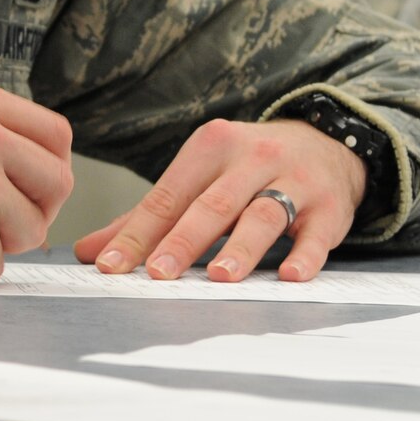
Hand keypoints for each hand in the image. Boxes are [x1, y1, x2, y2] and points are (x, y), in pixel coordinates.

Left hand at [73, 119, 364, 282]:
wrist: (327, 143)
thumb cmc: (246, 169)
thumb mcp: (199, 178)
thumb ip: (146, 217)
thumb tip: (89, 252)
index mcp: (209, 148)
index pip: (166, 196)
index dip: (137, 233)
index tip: (110, 266)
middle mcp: (251, 158)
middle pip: (212, 204)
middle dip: (182, 240)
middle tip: (158, 274)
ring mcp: (294, 181)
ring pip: (264, 214)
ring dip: (241, 247)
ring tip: (219, 277)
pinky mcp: (330, 207)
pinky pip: (317, 233)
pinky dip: (305, 254)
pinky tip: (291, 276)